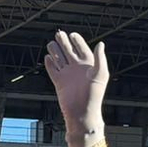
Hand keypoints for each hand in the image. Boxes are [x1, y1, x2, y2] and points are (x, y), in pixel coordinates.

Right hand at [43, 30, 108, 146]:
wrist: (82, 113)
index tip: (72, 34)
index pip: (81, 48)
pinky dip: (50, 64)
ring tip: (51, 43)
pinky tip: (47, 57)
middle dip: (64, 42)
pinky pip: (53, 70)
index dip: (77, 41)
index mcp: (88, 65)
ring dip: (55, 51)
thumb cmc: (94, 95)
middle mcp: (77, 69)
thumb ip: (100, 58)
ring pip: (59, 59)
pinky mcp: (59, 82)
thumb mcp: (100, 74)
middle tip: (59, 33)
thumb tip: (100, 43)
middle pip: (68, 51)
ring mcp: (68, 75)